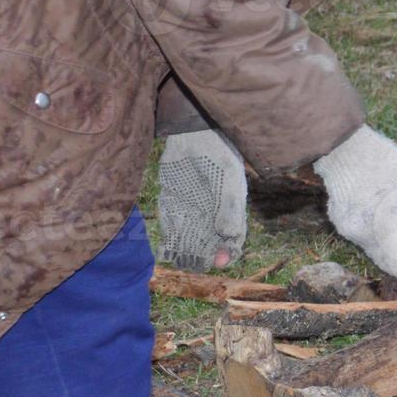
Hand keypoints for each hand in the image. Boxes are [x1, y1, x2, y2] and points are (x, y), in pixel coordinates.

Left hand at [157, 130, 247, 270]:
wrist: (193, 133)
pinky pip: (171, 227)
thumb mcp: (229, 178)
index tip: (218, 261)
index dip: (226, 254)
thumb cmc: (218, 153)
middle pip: (208, 245)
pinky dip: (168, 240)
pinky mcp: (173, 204)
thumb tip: (229, 235)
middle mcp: (212, 215)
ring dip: (184, 253)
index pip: (231, 241)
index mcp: (230, 212)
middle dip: (202, 257)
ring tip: (179, 261)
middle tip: (194, 264)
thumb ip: (229, 207)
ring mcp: (191, 211)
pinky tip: (165, 250)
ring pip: (189, 240)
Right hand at [313, 126, 396, 284]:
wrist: (342, 144)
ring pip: (375, 250)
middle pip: (388, 263)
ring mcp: (348, 229)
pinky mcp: (340, 221)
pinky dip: (378, 234)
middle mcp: (363, 234)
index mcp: (385, 226)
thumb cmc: (383, 160)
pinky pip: (362, 235)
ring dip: (394, 250)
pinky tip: (387, 222)